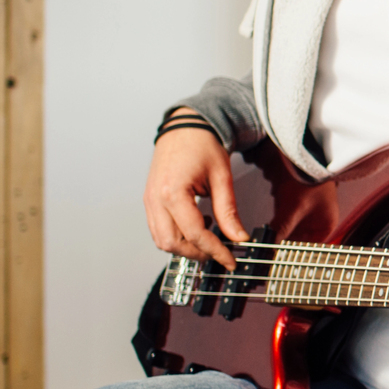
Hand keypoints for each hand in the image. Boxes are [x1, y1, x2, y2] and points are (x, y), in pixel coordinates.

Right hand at [144, 110, 247, 268]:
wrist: (185, 128)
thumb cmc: (202, 146)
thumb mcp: (222, 178)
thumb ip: (228, 210)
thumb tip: (238, 237)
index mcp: (172, 192)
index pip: (194, 234)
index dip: (215, 251)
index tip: (231, 260)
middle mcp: (155, 199)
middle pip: (172, 243)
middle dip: (198, 253)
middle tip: (222, 253)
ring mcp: (149, 201)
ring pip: (161, 240)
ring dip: (185, 247)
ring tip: (211, 239)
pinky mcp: (150, 201)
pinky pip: (158, 229)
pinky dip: (177, 236)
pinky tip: (197, 228)